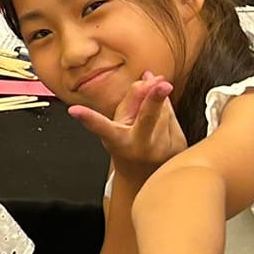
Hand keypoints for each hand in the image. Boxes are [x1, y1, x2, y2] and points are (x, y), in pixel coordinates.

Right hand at [69, 71, 186, 173]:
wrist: (143, 176)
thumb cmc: (126, 144)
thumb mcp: (119, 123)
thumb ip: (132, 99)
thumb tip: (151, 78)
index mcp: (119, 141)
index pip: (102, 127)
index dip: (89, 118)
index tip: (75, 111)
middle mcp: (141, 146)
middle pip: (147, 115)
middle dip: (154, 100)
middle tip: (163, 84)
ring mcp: (162, 149)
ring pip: (164, 111)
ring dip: (159, 103)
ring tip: (149, 112)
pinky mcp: (178, 147)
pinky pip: (175, 118)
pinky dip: (168, 114)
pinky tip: (160, 124)